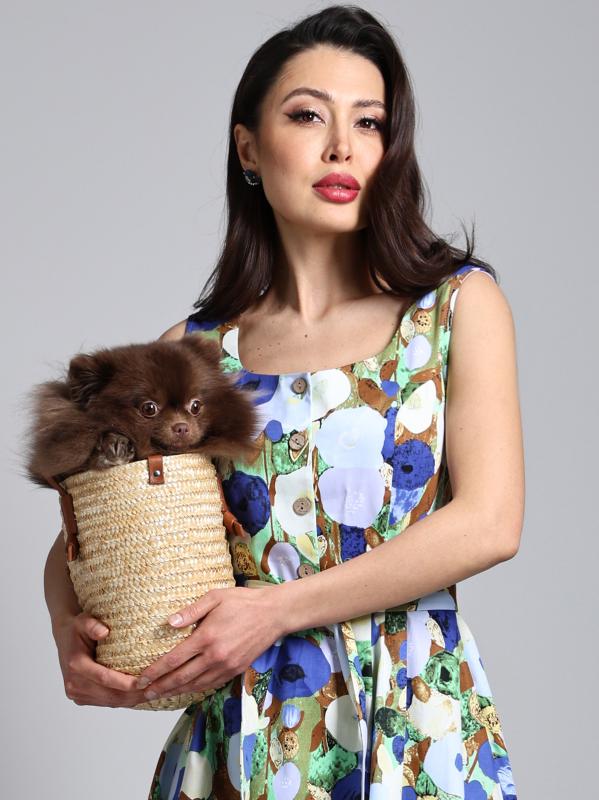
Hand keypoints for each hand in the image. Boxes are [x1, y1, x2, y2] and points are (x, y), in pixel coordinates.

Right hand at [53, 611, 148, 707]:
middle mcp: (74, 684)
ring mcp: (77, 693)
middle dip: (133, 695)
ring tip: (152, 693)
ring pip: (110, 703)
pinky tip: (140, 695)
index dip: (124, 682)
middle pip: (109, 695)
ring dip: (131, 700)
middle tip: (155, 689)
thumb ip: (92, 625)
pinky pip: (106, 703)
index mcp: (76, 665)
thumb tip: (104, 632)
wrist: (65, 637)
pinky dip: (124, 700)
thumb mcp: (83, 620)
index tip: (144, 681)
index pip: (103, 678)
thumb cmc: (77, 629)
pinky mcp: (82, 698)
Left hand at [133, 586, 283, 700]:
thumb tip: (168, 623)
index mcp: (206, 638)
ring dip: (175, 692)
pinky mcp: (235, 670)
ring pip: (195, 685)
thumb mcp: (215, 597)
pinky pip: (211, 685)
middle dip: (160, 687)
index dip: (155, 671)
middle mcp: (215, 656)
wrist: (273, 614)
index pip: (174, 660)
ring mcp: (226, 666)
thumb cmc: (243, 601)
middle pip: (181, 678)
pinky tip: (186, 690)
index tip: (141, 678)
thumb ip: (191, 611)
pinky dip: (195, 690)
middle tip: (143, 694)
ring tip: (159, 695)